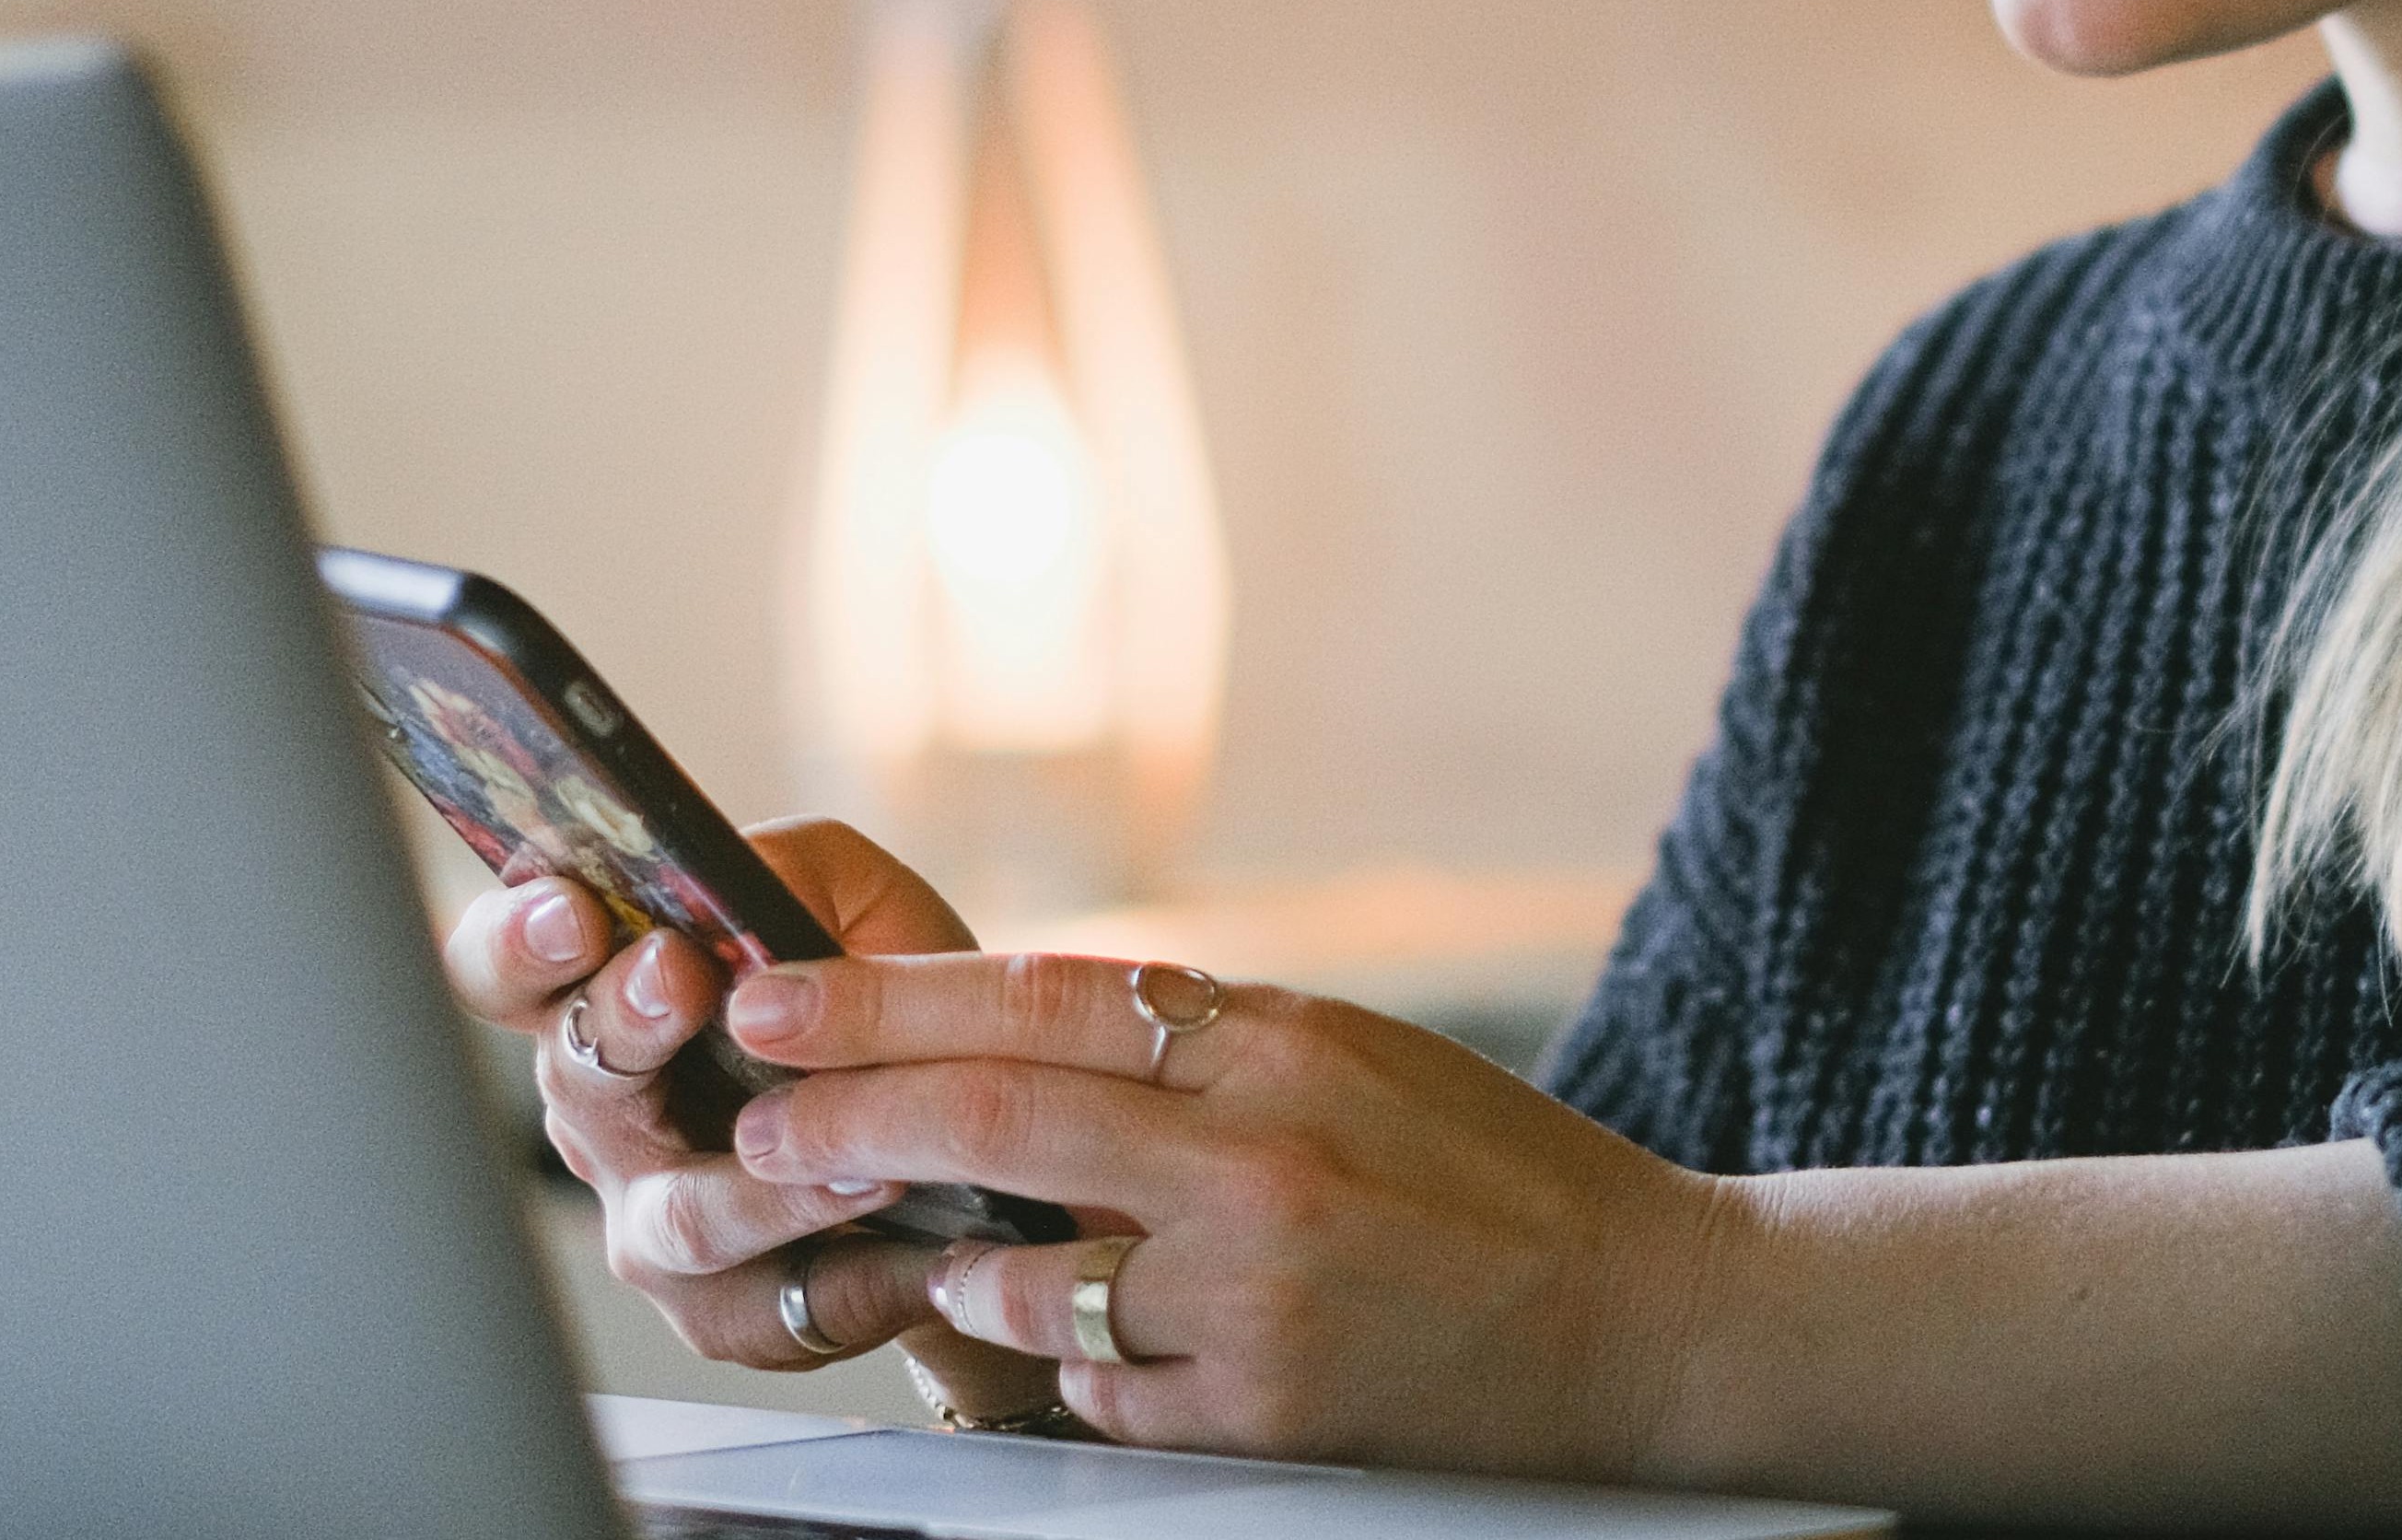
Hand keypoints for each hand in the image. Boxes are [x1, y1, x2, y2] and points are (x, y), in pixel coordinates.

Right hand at [433, 818, 1065, 1423]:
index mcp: (608, 1003)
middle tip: (679, 977)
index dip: (517, 941)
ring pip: (680, 1217)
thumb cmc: (886, 1001)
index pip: (506, 970)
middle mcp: (607, 1119)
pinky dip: (857, 1269)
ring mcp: (653, 1223)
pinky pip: (775, 1304)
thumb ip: (791, 869)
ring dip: (768, 1184)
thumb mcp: (855, 901)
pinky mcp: (725, 1313)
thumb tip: (728, 877)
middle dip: (625, 1023)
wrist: (976, 1132)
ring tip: (860, 1153)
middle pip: (576, 1081)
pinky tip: (917, 1244)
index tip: (570, 910)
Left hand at [712, 950, 1736, 1473]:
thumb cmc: (1499, 1179)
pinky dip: (1079, 1368)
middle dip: (845, 1120)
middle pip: (995, 1118)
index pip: (1040, 994)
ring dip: (963, 1273)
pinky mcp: (1262, 1408)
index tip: (776, 1000)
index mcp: (1280, 1040)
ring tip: (953, 1261)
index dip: (884, 999)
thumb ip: (1201, 1046)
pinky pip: (1098, 1390)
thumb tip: (1021, 1033)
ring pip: (1024, 1279)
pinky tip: (1111, 1349)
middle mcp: (1260, 1154)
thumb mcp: (1356, 1058)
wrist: (1647, 1315)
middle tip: (754, 1125)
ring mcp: (1255, 1291)